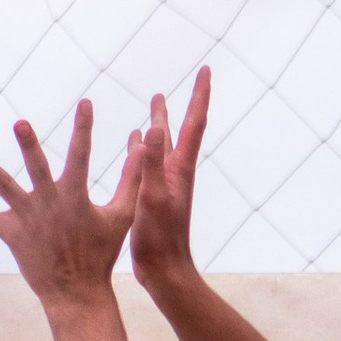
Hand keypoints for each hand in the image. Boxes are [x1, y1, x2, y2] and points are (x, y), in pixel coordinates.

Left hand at [0, 104, 136, 308]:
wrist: (77, 292)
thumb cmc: (102, 253)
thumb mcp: (122, 216)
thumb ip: (132, 180)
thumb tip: (143, 147)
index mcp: (75, 197)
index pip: (82, 155)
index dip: (84, 128)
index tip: (85, 102)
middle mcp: (49, 203)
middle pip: (37, 168)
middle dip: (30, 146)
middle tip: (20, 123)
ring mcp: (26, 217)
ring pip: (3, 186)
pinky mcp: (8, 232)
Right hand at [128, 67, 211, 293]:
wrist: (165, 271)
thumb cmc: (161, 239)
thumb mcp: (153, 198)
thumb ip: (153, 164)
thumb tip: (154, 129)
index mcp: (180, 170)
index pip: (194, 123)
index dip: (199, 95)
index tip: (206, 69)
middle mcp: (176, 172)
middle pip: (179, 130)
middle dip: (177, 106)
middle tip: (172, 83)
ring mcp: (166, 184)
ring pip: (162, 145)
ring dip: (159, 124)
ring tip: (154, 104)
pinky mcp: (154, 196)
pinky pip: (149, 162)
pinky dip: (142, 147)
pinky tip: (134, 142)